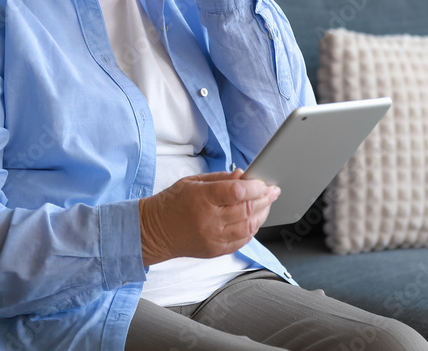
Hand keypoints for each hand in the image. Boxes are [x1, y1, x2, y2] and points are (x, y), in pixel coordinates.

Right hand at [139, 169, 279, 265]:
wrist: (154, 232)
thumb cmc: (172, 203)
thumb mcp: (193, 182)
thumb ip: (220, 179)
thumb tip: (243, 175)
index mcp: (202, 199)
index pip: (237, 192)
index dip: (255, 186)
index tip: (263, 182)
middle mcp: (209, 220)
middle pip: (247, 209)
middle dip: (265, 198)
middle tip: (273, 191)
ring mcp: (213, 238)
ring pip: (249, 226)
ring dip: (262, 214)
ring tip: (267, 204)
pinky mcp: (215, 250)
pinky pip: (242, 240)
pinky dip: (253, 229)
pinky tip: (255, 219)